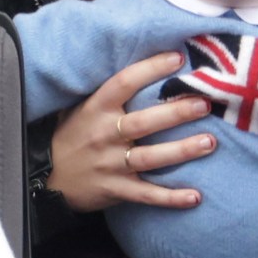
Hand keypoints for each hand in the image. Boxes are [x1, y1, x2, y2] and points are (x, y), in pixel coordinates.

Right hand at [48, 51, 215, 211]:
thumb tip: (143, 63)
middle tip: (204, 104)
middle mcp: (105, 134)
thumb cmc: (72, 135)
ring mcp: (111, 164)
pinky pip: (146, 194)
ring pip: (150, 158)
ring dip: (181, 151)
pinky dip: (171, 197)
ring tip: (209, 142)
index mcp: (96, 108)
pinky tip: (195, 196)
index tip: (178, 59)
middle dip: (175, 114)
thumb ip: (108, 90)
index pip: (125, 82)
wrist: (47, 179)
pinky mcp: (116, 189)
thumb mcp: (81, 106)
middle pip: (144, 122)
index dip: (151, 69)